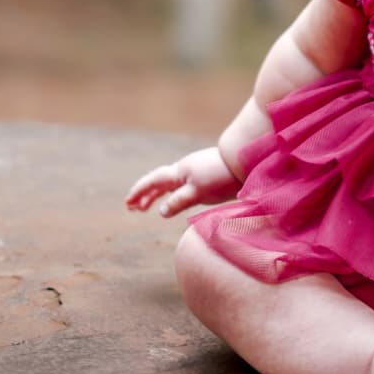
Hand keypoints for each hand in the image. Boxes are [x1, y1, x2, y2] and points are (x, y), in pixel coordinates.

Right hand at [125, 146, 240, 217]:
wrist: (246, 162)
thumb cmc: (222, 177)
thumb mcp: (198, 192)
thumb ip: (178, 201)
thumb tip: (160, 211)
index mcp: (180, 171)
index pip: (153, 181)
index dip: (139, 192)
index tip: (128, 203)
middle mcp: (184, 168)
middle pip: (158, 181)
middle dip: (144, 194)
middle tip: (132, 208)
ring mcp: (195, 170)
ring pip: (169, 183)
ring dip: (156, 194)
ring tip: (146, 207)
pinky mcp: (205, 174)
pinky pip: (181, 184)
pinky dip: (171, 193)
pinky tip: (172, 199)